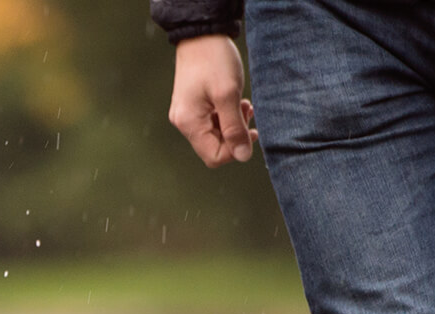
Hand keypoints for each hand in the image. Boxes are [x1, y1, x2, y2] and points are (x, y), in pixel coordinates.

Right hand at [168, 35, 257, 167]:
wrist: (202, 35)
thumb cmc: (214, 62)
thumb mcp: (228, 96)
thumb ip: (235, 128)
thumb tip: (243, 156)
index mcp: (189, 123)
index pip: (214, 156)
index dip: (236, 149)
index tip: (251, 131)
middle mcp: (183, 122)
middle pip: (214, 147)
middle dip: (235, 135)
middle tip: (247, 113)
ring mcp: (186, 114)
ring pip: (214, 134)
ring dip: (233, 124)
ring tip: (243, 105)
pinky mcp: (191, 106)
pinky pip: (211, 122)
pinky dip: (226, 116)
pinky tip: (235, 102)